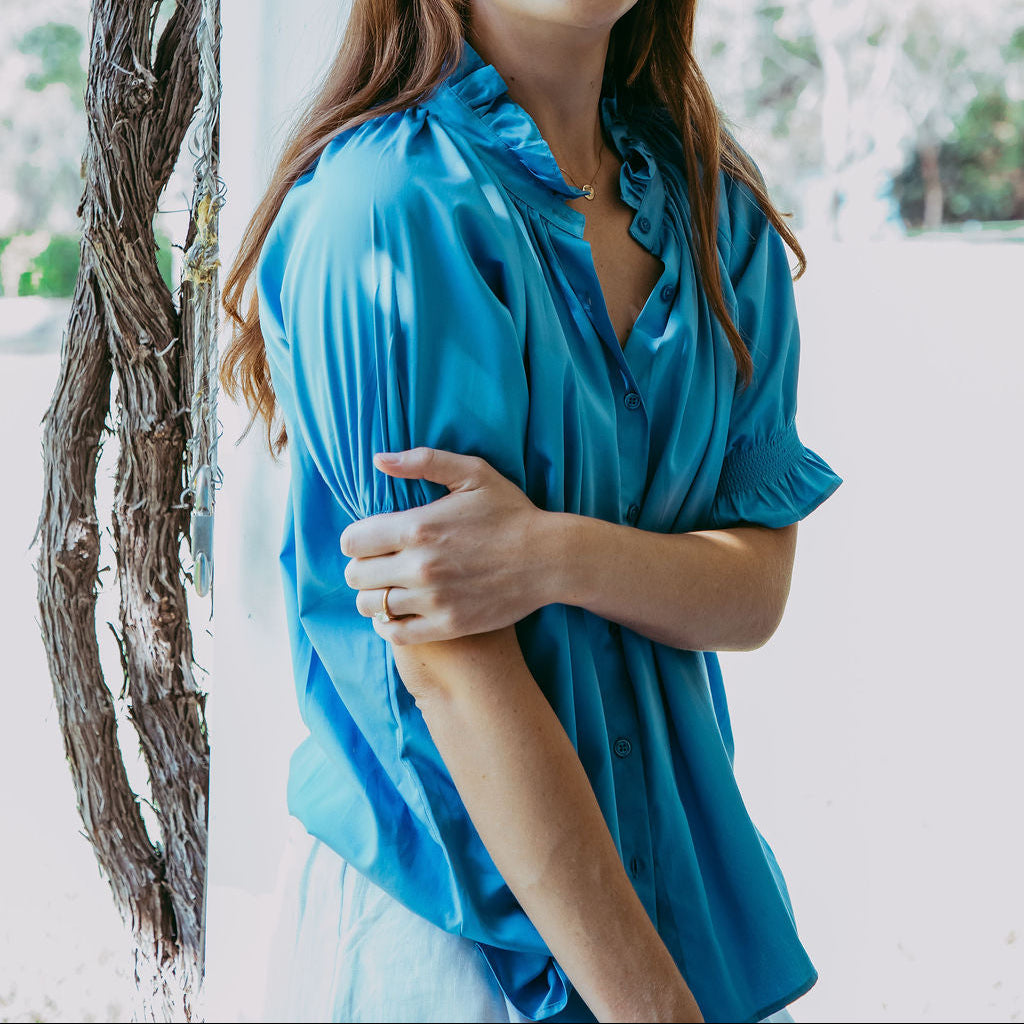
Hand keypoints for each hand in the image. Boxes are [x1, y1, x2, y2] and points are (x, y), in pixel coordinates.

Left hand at [339, 447, 555, 644]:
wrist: (549, 558)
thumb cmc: (511, 512)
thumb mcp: (473, 473)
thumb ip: (423, 461)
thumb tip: (378, 459)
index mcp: (417, 527)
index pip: (352, 541)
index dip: (357, 539)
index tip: (371, 539)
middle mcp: (419, 566)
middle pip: (356, 575)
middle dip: (362, 567)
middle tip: (379, 564)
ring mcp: (433, 600)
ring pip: (371, 606)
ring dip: (373, 597)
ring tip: (389, 587)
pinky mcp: (447, 625)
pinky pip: (396, 634)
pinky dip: (388, 625)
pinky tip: (396, 612)